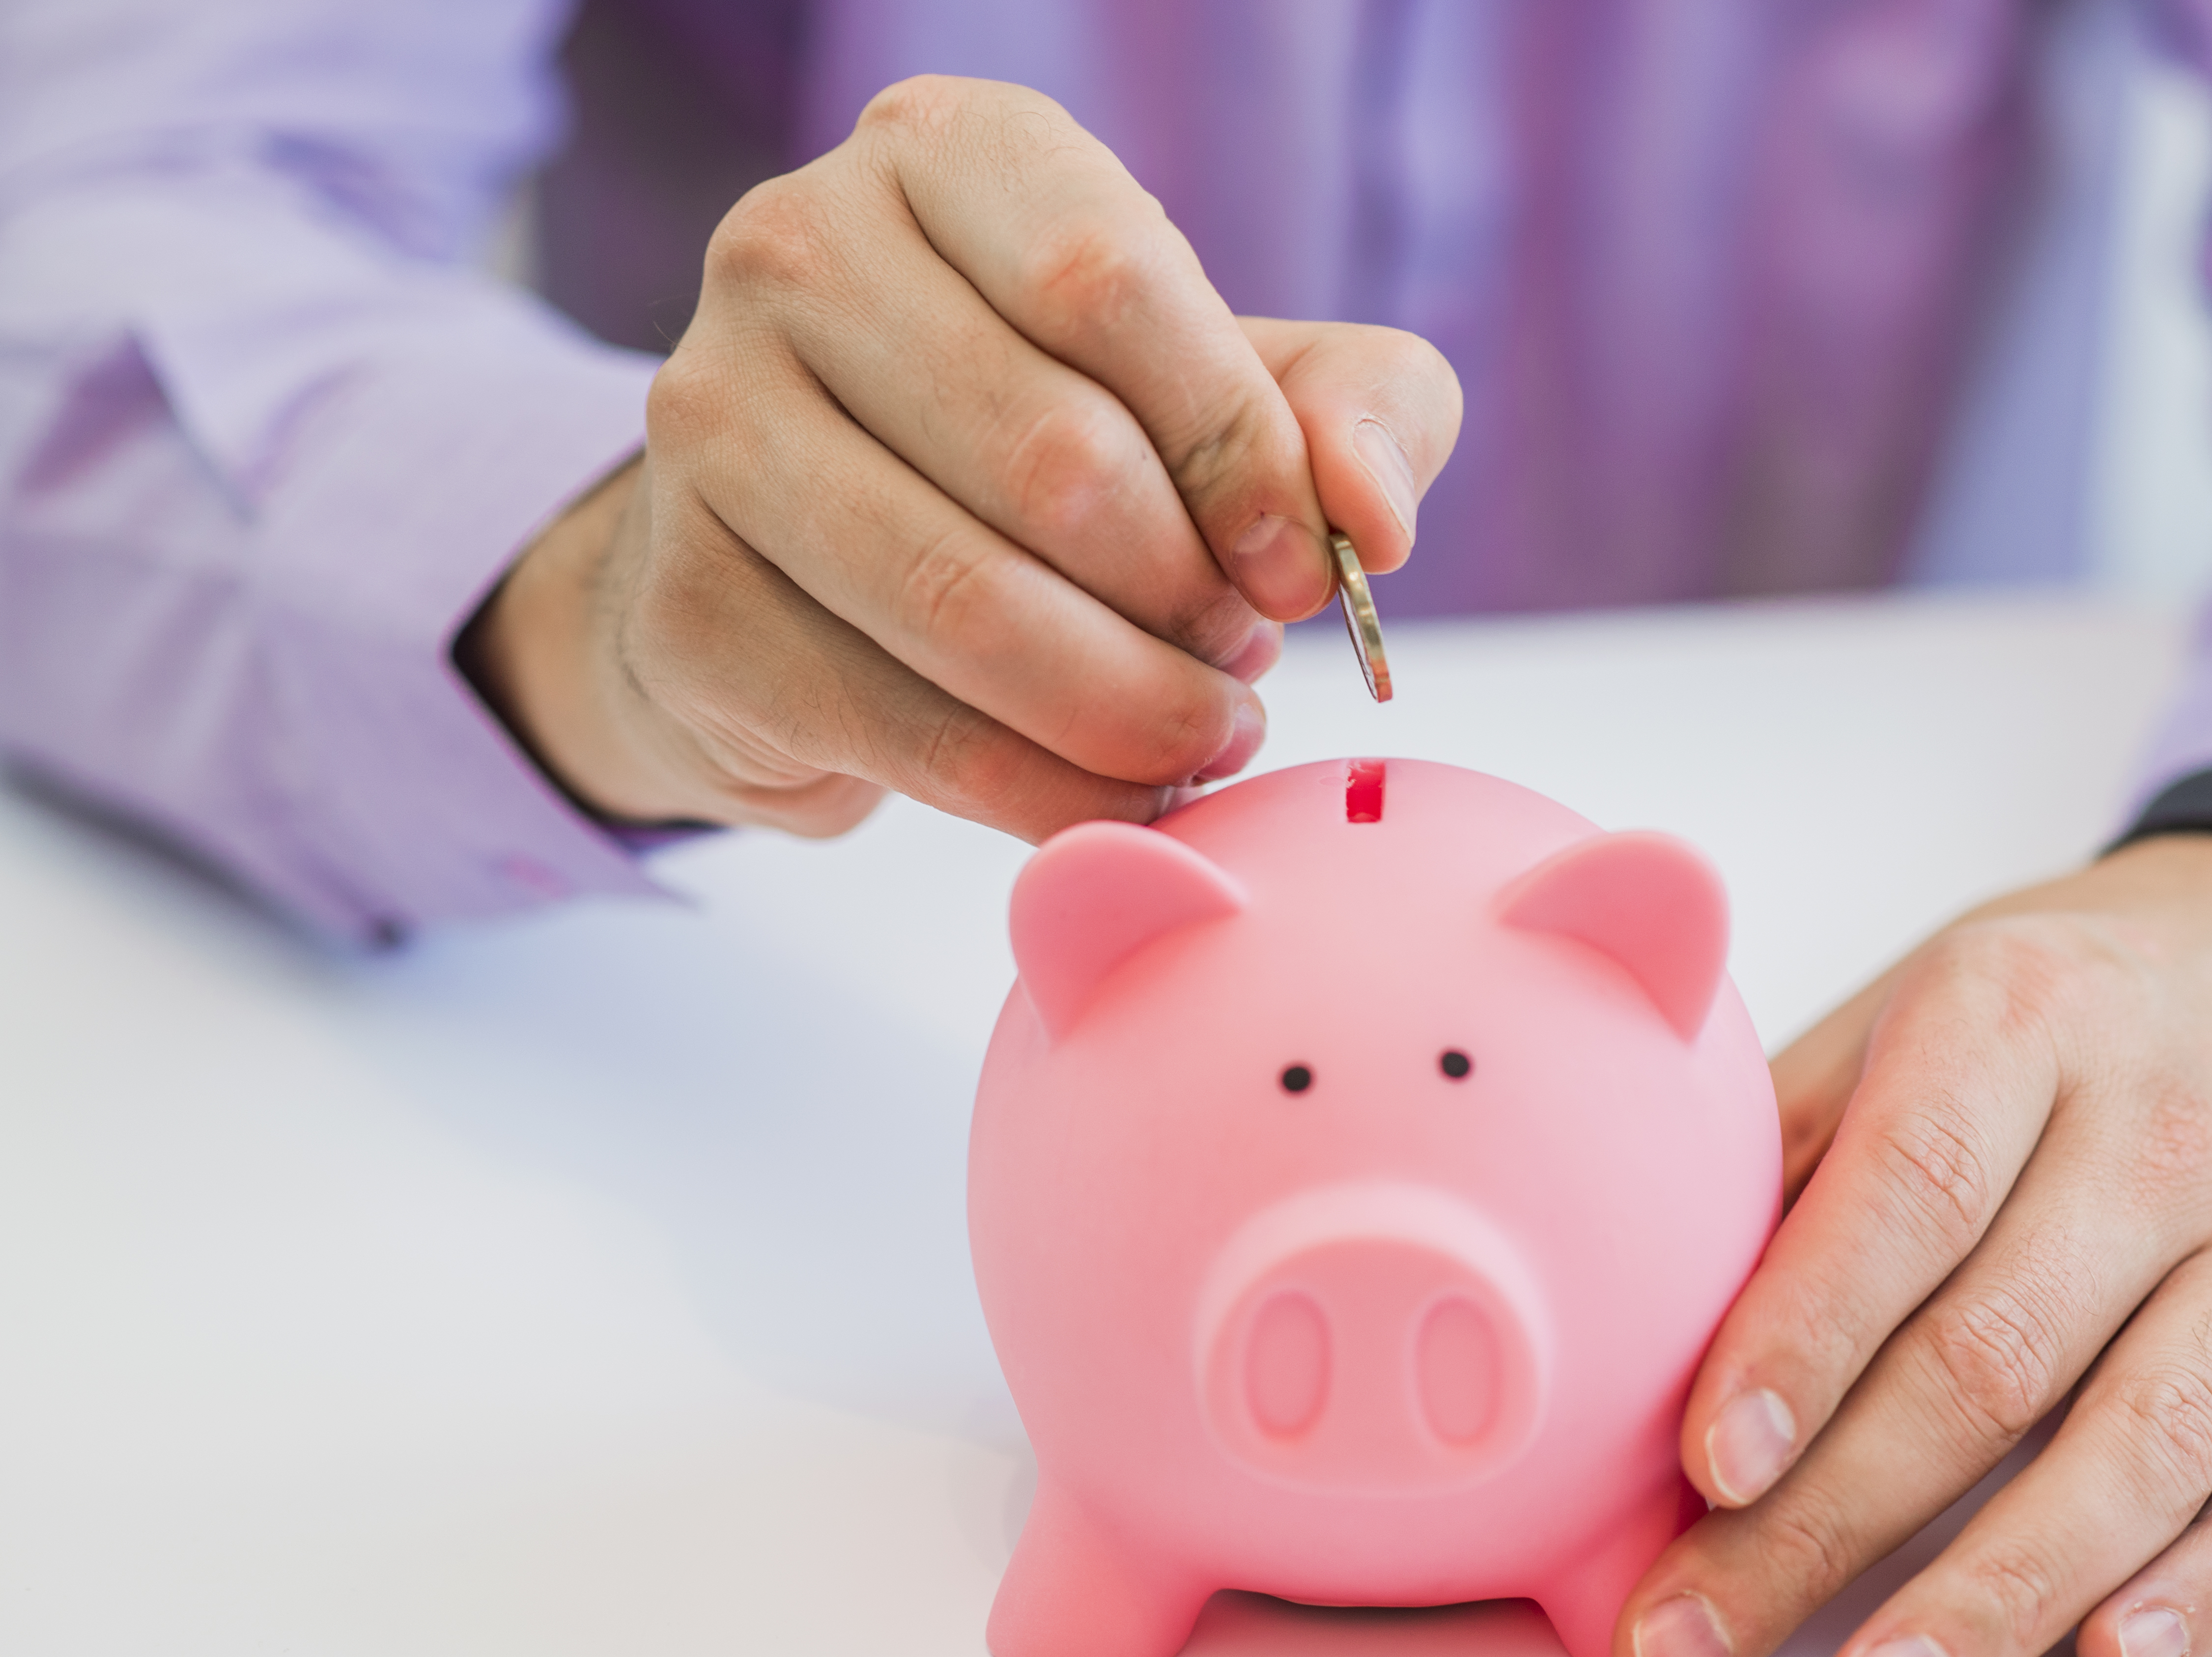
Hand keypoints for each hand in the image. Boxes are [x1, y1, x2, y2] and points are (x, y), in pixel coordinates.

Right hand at [459, 77, 1460, 839]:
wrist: (810, 561)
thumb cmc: (1050, 444)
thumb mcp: (1229, 386)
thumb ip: (1357, 409)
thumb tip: (1372, 520)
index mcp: (944, 155)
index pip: (1110, 284)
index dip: (1242, 452)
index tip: (1304, 569)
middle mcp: (796, 255)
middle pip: (1057, 462)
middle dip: (1191, 602)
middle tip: (1236, 658)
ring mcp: (711, 425)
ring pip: (974, 608)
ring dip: (1130, 712)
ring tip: (1195, 732)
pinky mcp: (687, 606)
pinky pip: (908, 735)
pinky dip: (1045, 793)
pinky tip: (1105, 793)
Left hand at [1612, 834, 2211, 1656]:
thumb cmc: (2079, 998)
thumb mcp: (1922, 1000)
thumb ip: (1792, 1139)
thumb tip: (1646, 1299)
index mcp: (2025, 1016)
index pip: (1910, 1195)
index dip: (1802, 1340)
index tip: (1703, 1468)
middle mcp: (2170, 1129)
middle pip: (1994, 1358)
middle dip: (1829, 1523)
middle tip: (1696, 1640)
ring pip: (2147, 1446)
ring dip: (2003, 1592)